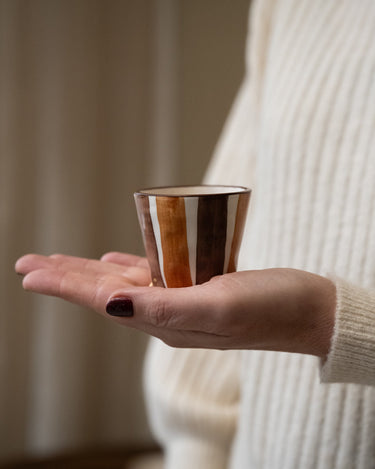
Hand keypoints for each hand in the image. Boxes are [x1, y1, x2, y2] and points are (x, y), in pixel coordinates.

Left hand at [15, 253, 335, 357]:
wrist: (308, 312)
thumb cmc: (271, 307)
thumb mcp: (220, 306)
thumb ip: (166, 309)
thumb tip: (110, 307)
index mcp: (165, 320)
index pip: (101, 300)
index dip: (64, 285)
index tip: (30, 271)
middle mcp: (167, 313)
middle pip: (104, 291)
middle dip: (65, 277)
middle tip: (29, 263)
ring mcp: (182, 300)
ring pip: (124, 283)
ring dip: (89, 272)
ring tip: (61, 264)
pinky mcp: (198, 287)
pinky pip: (153, 275)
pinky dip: (129, 267)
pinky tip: (114, 263)